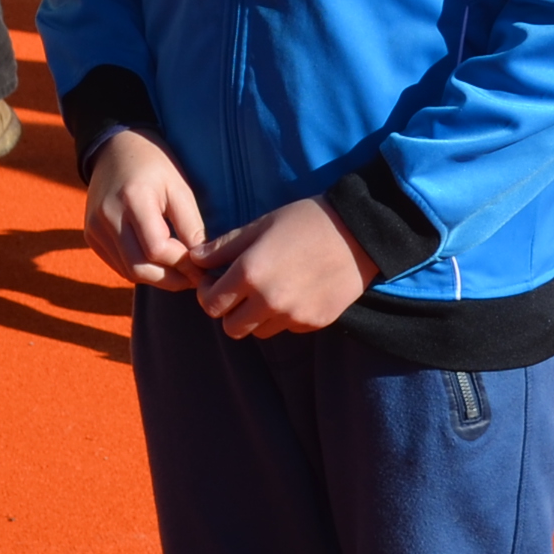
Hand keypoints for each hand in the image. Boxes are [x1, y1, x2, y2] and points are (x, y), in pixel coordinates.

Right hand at [83, 127, 207, 289]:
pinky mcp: (90, 236)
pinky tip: (157, 262)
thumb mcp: (179, 188)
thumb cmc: (154, 165)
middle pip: (139, 268)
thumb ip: (191, 227)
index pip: (157, 249)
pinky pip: (118, 265)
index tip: (202, 267)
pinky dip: (140, 269)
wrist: (114, 148)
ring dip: (156, 277)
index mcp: (132, 199)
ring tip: (179, 272)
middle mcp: (107, 217)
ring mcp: (94, 228)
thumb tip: (201, 265)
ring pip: (127, 271)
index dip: (182, 263)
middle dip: (170, 279)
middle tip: (193, 278)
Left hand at [191, 196, 377, 338]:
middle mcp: (268, 301)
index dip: (208, 295)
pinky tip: (294, 291)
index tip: (216, 283)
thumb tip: (195, 259)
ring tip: (269, 290)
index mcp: (250, 273)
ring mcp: (292, 316)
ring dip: (256, 317)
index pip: (211, 304)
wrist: (358, 234)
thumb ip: (224, 247)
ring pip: (258, 332)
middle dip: (230, 312)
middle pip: (231, 328)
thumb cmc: (305, 221)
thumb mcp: (261, 225)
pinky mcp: (313, 324)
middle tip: (239, 292)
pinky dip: (282, 317)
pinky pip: (286, 329)